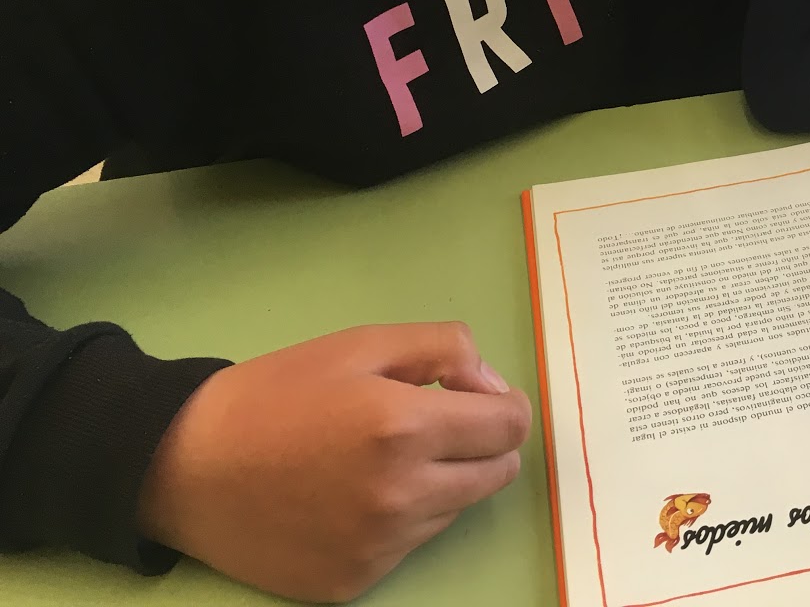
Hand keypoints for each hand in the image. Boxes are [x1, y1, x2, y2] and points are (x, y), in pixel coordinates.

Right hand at [137, 323, 531, 602]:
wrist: (183, 467)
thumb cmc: (274, 395)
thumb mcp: (361, 343)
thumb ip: (443, 350)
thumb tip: (490, 384)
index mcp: (404, 428)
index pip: (509, 426)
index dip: (501, 404)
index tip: (472, 395)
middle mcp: (400, 496)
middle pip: (498, 473)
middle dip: (481, 442)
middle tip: (434, 423)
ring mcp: (378, 547)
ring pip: (456, 509)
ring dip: (441, 480)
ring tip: (380, 457)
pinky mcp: (353, 582)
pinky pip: (411, 545)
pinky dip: (401, 519)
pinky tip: (352, 495)